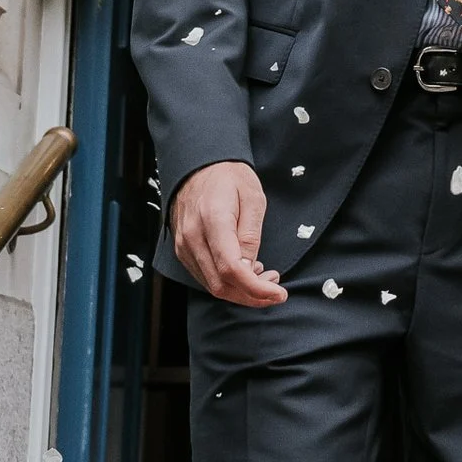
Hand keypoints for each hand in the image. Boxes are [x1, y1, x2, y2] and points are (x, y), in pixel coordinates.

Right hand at [172, 161, 282, 309]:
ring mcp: (184, 246)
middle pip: (221, 285)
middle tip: (275, 287)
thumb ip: (251, 235)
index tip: (279, 294)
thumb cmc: (229, 177)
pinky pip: (204, 277)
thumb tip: (250, 269)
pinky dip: (227, 282)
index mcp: (213, 220)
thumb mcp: (253, 198)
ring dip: (241, 291)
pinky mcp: (182, 250)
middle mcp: (192, 237)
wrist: (199, 166)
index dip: (256, 289)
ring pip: (212, 286)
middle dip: (252, 296)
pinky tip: (244, 270)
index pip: (231, 269)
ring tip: (264, 276)